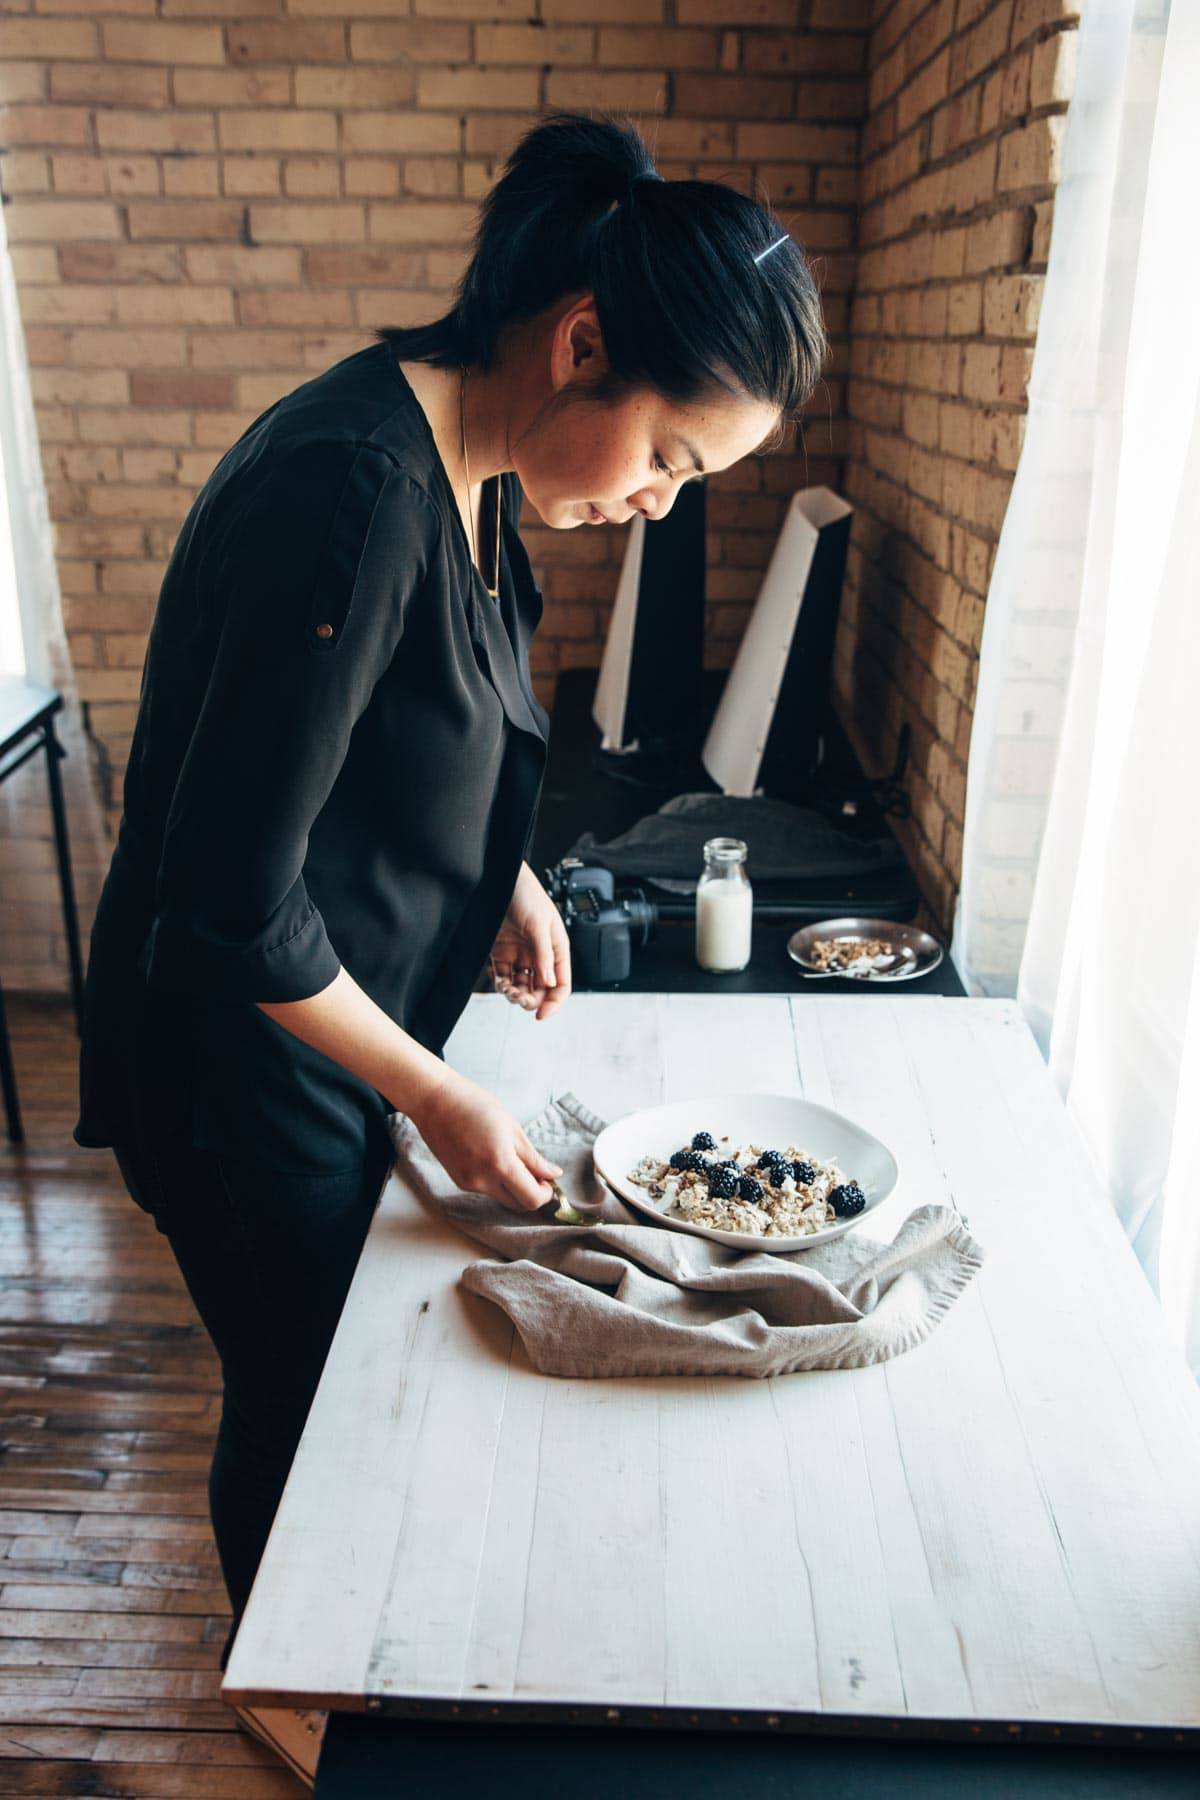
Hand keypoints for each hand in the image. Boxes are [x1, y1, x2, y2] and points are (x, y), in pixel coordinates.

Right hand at [410, 1065, 563, 1212]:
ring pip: (502, 1197)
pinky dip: (496, 1180)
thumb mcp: (512, 1127)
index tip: (549, 1180)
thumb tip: (553, 1174)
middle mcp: (483, 1180)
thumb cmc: (474, 1105)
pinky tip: (491, 1157)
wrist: (435, 1101)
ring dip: (513, 1186)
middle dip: (531, 1193)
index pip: (532, 1199)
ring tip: (511, 1158)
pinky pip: (486, 1189)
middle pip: (518, 1204)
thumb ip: (533, 1158)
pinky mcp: (459, 1181)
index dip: (545, 1194)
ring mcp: (468, 1183)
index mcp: (501, 1163)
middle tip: (536, 1172)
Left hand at [489, 861, 570, 1021]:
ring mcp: (519, 954)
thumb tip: (549, 982)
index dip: (554, 1002)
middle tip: (519, 999)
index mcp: (556, 949)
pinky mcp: (500, 952)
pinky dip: (500, 984)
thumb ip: (543, 955)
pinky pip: (502, 976)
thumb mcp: (539, 924)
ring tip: (506, 989)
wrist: (499, 878)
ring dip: (514, 994)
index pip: (561, 984)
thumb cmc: (525, 894)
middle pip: (540, 990)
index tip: (541, 1014)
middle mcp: (539, 955)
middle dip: (530, 999)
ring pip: (520, 986)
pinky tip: (499, 982)